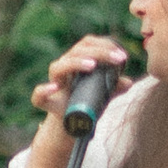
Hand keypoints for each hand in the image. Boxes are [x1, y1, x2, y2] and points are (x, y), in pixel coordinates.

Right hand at [23, 35, 131, 167]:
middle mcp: (63, 68)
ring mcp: (53, 83)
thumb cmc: (87, 102)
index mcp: (77, 61)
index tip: (122, 55)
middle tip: (118, 59)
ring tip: (92, 65)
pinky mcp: (45, 102)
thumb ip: (115, 87)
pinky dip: (44, 90)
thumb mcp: (104, 94)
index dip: (104, 44)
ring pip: (58, 67)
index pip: (87, 43)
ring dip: (76, 63)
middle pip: (76, 51)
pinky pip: (38, 95)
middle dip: (99, 52)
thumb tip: (128, 83)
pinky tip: (54, 87)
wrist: (71, 125)